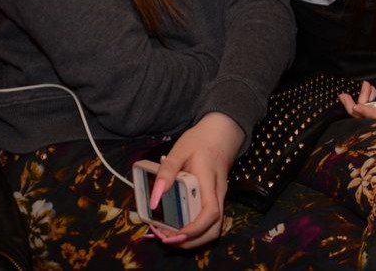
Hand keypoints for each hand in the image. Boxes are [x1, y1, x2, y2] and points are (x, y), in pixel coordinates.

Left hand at [148, 112, 244, 248]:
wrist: (221, 133)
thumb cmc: (200, 140)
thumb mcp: (179, 150)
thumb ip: (166, 172)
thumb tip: (154, 200)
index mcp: (209, 182)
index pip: (209, 213)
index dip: (193, 230)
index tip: (173, 235)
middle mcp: (218, 195)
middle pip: (214, 229)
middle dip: (191, 242)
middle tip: (167, 239)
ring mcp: (218, 198)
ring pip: (213, 229)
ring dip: (192, 239)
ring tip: (169, 235)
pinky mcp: (215, 200)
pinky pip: (208, 222)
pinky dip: (194, 230)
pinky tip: (177, 224)